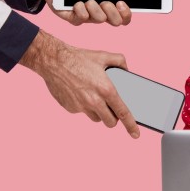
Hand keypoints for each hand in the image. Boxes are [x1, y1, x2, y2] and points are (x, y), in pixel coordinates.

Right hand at [19, 30, 140, 138]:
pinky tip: (80, 92)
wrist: (53, 61)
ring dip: (99, 112)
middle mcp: (94, 101)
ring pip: (96, 118)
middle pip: (110, 122)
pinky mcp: (70, 108)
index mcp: (106, 90)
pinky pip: (82, 112)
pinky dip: (84, 105)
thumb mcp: (103, 56)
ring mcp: (81, 106)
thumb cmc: (79, 58)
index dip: (131, 125)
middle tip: (112, 110)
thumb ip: (120, 62)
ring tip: (94, 97)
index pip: (122, 113)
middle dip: (113, 119)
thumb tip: (127, 71)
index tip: (136, 134)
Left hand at [27, 0, 132, 25]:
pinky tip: (77, 2)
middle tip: (105, 2)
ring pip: (99, 19)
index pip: (124, 17)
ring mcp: (88, 16)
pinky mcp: (73, 17)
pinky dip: (81, 10)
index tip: (121, 2)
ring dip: (95, 9)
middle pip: (116, 22)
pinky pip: (81, 18)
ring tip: (89, 0)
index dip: (126, 13)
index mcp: (109, 5)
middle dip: (112, 12)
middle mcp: (100, 13)